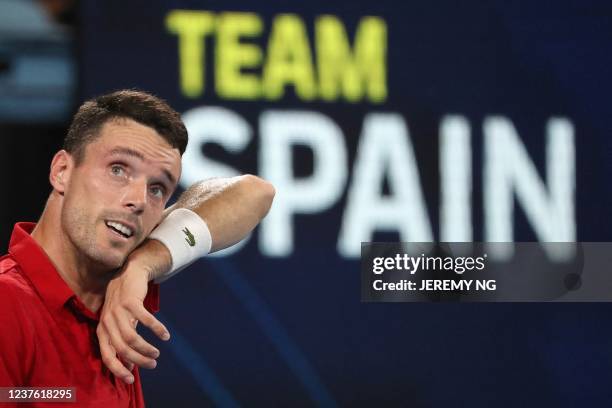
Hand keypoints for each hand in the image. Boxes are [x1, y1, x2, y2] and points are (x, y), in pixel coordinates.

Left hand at [97, 240, 171, 383]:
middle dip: (138, 360)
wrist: (129, 273)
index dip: (118, 370)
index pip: (107, 356)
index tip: (131, 380)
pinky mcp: (130, 302)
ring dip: (146, 348)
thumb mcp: (119, 323)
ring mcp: (117, 311)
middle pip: (122, 349)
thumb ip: (122, 341)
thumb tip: (129, 364)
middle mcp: (107, 322)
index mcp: (102, 330)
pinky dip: (157, 329)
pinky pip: (145, 320)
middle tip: (153, 363)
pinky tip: (165, 335)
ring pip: (132, 338)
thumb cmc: (124, 303)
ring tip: (158, 352)